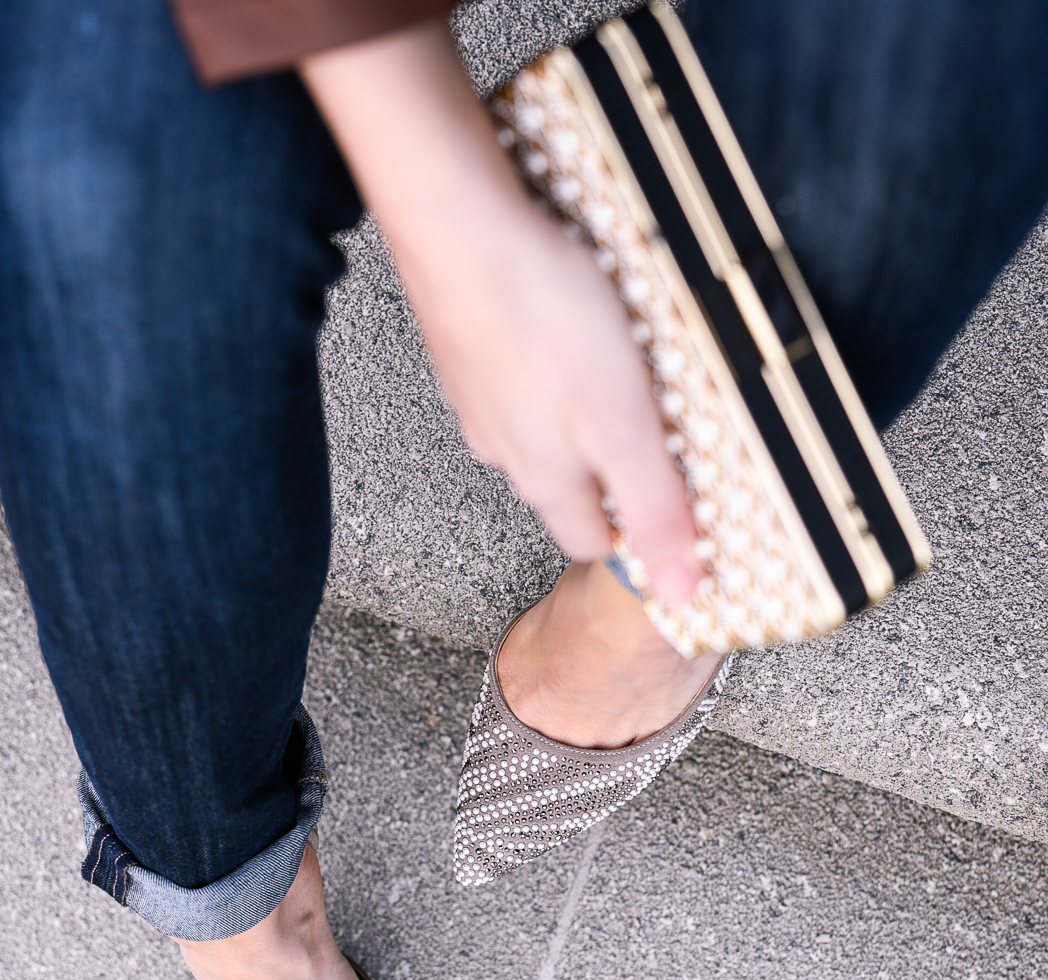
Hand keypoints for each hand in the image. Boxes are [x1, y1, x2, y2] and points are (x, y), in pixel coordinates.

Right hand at [301, 21, 700, 604]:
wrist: (463, 226)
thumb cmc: (542, 316)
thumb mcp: (624, 425)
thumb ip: (653, 507)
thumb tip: (679, 589)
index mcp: (547, 477)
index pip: (592, 540)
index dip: (634, 540)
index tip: (669, 528)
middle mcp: (506, 448)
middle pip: (565, 488)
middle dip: (608, 482)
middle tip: (653, 455)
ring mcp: (482, 399)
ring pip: (538, 434)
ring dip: (576, 426)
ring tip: (614, 394)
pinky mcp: (472, 348)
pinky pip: (518, 381)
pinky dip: (547, 374)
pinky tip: (562, 342)